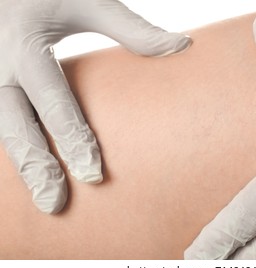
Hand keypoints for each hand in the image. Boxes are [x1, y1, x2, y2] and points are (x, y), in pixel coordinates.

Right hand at [0, 0, 191, 213]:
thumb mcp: (86, 2)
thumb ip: (129, 27)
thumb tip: (182, 46)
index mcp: (25, 46)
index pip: (51, 100)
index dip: (71, 138)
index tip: (93, 174)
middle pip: (14, 127)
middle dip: (37, 167)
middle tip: (56, 204)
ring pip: (1, 133)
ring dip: (23, 169)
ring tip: (46, 203)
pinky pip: (1, 126)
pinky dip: (16, 153)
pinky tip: (32, 175)